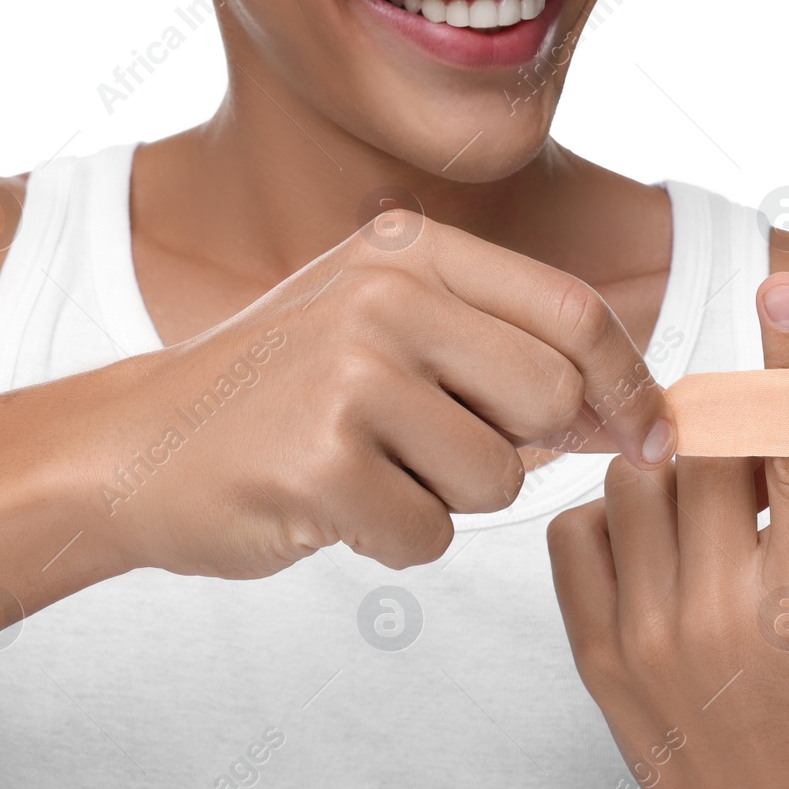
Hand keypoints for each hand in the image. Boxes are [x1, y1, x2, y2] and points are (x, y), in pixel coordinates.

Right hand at [91, 211, 674, 575]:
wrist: (133, 446)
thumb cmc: (280, 392)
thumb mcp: (384, 328)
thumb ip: (500, 351)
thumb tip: (625, 414)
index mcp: (410, 249)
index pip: (573, 312)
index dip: (632, 384)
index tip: (654, 440)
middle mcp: (383, 296)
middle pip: (551, 396)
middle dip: (525, 449)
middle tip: (447, 453)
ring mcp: (349, 376)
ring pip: (497, 477)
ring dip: (449, 499)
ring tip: (369, 469)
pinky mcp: (321, 462)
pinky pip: (430, 534)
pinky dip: (395, 540)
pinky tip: (333, 506)